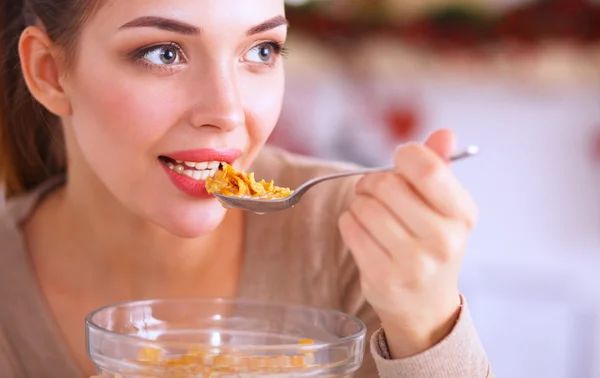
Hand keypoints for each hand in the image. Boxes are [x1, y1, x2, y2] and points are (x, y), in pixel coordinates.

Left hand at [338, 129, 477, 357]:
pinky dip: (349, 221)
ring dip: (360, 202)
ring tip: (370, 212)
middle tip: (374, 188)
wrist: (425, 306)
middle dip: (373, 180)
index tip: (400, 160)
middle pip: (388, 185)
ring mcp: (413, 264)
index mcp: (462, 215)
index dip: (406, 156)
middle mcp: (443, 241)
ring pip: (365, 206)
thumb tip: (445, 133)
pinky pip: (350, 229)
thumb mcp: (445, 208)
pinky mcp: (382, 278)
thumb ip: (440, 168)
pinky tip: (363, 230)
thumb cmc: (431, 244)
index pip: (429, 170)